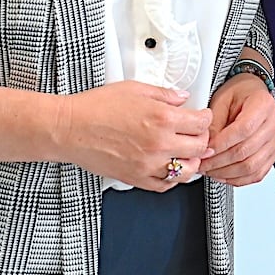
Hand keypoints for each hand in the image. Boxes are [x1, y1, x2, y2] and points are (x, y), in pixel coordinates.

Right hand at [55, 80, 212, 190]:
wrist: (69, 129)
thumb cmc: (96, 108)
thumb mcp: (136, 89)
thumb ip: (165, 95)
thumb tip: (182, 98)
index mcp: (163, 119)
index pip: (202, 123)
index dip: (205, 118)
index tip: (202, 117)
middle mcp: (159, 144)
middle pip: (199, 147)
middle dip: (202, 139)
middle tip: (197, 134)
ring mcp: (148, 164)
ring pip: (187, 170)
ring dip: (192, 161)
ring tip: (187, 152)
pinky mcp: (135, 178)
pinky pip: (164, 185)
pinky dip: (173, 179)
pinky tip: (171, 168)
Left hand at [200, 74, 274, 185]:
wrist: (252, 94)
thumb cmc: (238, 94)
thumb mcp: (221, 100)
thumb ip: (213, 123)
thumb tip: (205, 148)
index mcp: (263, 104)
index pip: (244, 129)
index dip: (221, 144)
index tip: (204, 150)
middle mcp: (274, 123)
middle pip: (247, 151)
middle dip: (219, 162)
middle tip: (201, 164)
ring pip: (252, 167)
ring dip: (226, 173)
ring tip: (209, 170)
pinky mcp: (273, 154)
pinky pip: (257, 174)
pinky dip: (238, 179)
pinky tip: (223, 175)